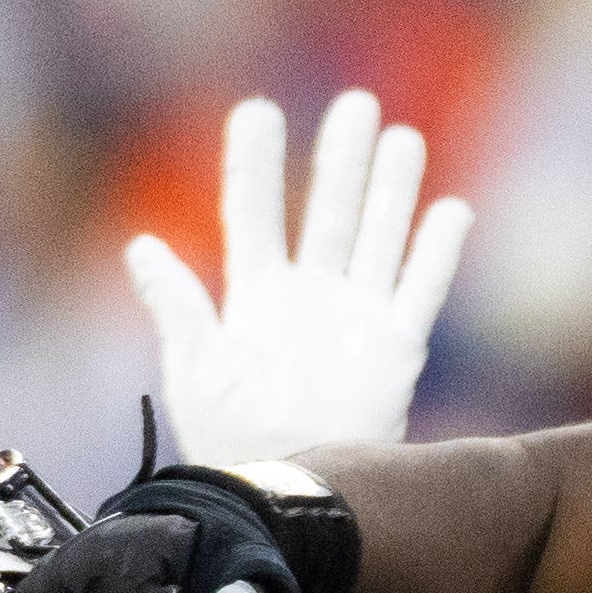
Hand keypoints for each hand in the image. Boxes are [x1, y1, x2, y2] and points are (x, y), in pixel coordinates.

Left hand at [125, 89, 474, 467]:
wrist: (288, 488)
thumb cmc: (230, 436)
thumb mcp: (194, 369)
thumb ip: (179, 306)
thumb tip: (142, 245)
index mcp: (254, 294)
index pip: (253, 212)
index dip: (254, 162)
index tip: (258, 110)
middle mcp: (309, 295)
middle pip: (327, 210)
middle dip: (339, 158)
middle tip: (355, 105)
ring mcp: (355, 317)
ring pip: (377, 236)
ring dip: (391, 188)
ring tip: (401, 136)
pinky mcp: (396, 347)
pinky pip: (420, 288)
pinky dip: (436, 251)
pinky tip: (449, 209)